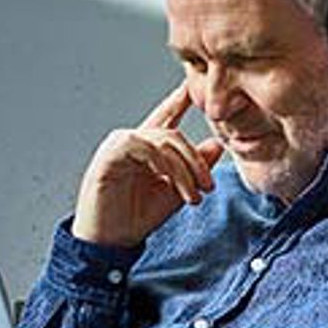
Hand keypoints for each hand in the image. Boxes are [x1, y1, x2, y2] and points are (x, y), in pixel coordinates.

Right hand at [71, 80, 224, 249]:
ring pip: (162, 140)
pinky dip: (161, 163)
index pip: (167, 116)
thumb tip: (217, 145)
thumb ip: (194, 170)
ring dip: (183, 169)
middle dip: (196, 160)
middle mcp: (133, 141)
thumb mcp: (175, 192)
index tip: (197, 87)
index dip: (182, 99)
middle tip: (208, 185)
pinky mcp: (110, 154)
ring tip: (192, 196)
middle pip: (173, 134)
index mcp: (148, 148)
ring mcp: (120, 145)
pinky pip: (142, 146)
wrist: (110, 241)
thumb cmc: (136, 216)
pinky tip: (168, 181)